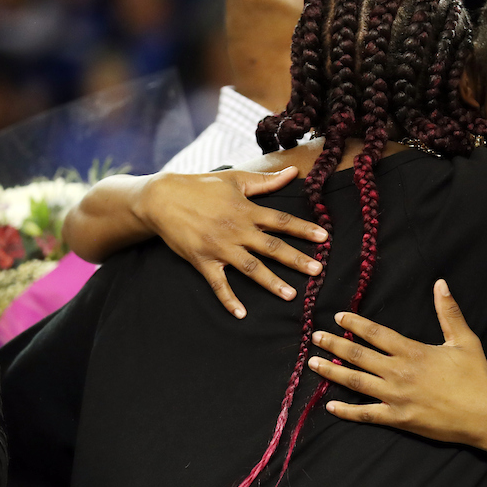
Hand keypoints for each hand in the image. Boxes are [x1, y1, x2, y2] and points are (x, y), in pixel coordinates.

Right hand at [138, 168, 327, 317]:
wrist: (162, 198)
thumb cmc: (200, 186)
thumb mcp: (235, 180)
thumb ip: (266, 181)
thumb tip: (293, 172)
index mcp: (246, 210)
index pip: (281, 221)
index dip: (304, 229)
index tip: (324, 237)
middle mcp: (236, 230)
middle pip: (272, 247)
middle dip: (296, 260)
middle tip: (317, 271)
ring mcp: (220, 247)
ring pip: (250, 268)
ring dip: (271, 282)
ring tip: (291, 295)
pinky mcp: (203, 261)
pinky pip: (218, 284)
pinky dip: (228, 299)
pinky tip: (242, 314)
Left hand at [307, 280, 486, 447]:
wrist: (484, 416)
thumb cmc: (476, 377)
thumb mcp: (465, 340)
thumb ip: (449, 312)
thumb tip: (440, 284)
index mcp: (413, 351)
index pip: (376, 333)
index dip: (354, 324)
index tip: (338, 317)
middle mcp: (399, 372)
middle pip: (358, 355)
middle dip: (334, 345)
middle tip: (315, 337)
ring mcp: (396, 397)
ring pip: (356, 382)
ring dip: (332, 372)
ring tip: (313, 364)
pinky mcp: (398, 419)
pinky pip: (366, 415)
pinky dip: (346, 411)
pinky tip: (330, 406)